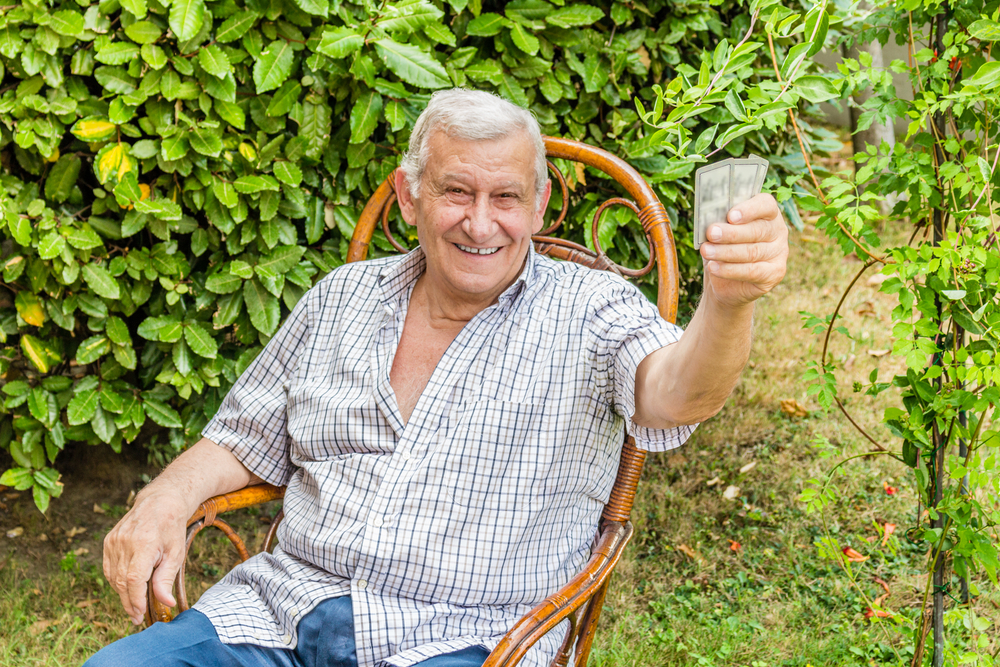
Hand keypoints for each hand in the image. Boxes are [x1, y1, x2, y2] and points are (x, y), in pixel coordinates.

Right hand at [102, 491, 187, 624]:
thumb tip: (165, 603)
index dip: (135, 600)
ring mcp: (114, 541)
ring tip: (134, 605)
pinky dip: (116, 580)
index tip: (140, 614)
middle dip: (128, 602)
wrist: (161, 502)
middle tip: (136, 617)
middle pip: (121, 581)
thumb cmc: (171, 528)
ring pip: (113, 577)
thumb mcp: (176, 553)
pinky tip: (126, 587)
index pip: (134, 579)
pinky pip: (109, 568)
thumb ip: (166, 579)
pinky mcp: (108, 541)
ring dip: (122, 593)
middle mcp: (125, 542)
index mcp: (144, 544)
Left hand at [699, 193, 788, 307]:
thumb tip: (710, 222)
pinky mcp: (775, 273)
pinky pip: (752, 271)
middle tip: (711, 233)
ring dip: (725, 252)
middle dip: (731, 233)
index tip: (730, 216)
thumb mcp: (721, 232)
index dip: (749, 209)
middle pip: (757, 230)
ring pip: (752, 252)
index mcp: (768, 213)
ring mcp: (779, 252)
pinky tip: (713, 267)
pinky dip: (729, 270)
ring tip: (706, 251)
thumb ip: (720, 223)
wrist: (728, 281)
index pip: (766, 205)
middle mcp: (777, 231)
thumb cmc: (724, 247)